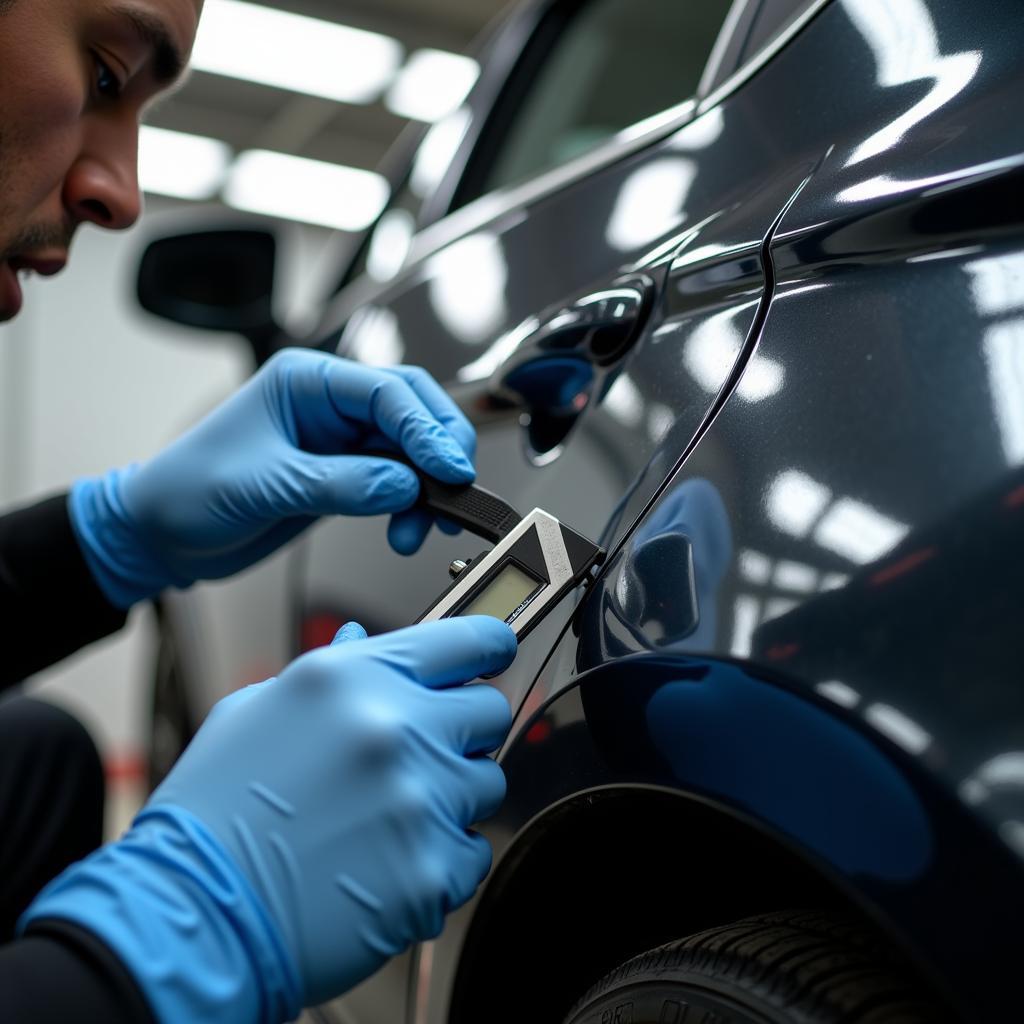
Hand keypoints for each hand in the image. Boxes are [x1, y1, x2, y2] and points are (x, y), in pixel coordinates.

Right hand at [21, 616, 516, 1021]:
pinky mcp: (430, 869)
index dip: (486, 647)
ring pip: (488, 783)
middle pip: (489, 712)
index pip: (466, 640)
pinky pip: (475, 851)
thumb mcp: (257, 711)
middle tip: (421, 755)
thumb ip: (330, 669)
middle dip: (463, 731)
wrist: (191, 911)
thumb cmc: (214, 811)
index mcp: (354, 679)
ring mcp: (418, 801)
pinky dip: (445, 858)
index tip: (492, 654)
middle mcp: (394, 729)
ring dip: (453, 796)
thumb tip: (364, 641)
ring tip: (390, 816)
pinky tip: (392, 860)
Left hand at [70, 349, 474, 607]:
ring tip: (420, 526)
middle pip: (412, 411)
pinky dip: (411, 506)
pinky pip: (396, 483)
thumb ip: (341, 484)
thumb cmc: (188, 492)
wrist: (161, 535)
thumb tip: (405, 485)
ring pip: (411, 450)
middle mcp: (329, 405)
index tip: (448, 468)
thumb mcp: (265, 485)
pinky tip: (406, 529)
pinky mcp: (344, 477)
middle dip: (440, 447)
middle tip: (456, 485)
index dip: (425, 429)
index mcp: (306, 381)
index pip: (386, 392)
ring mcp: (340, 442)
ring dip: (428, 487)